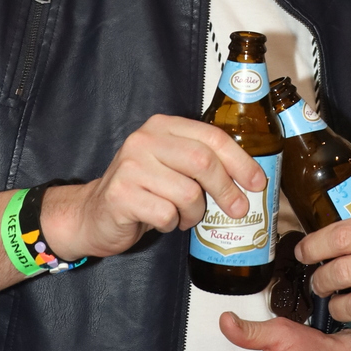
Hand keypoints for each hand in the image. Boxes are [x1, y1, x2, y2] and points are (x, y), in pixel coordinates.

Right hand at [41, 116, 264, 260]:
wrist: (94, 214)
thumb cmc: (141, 191)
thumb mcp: (171, 166)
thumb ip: (201, 162)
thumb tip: (249, 178)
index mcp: (162, 127)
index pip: (211, 137)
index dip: (240, 160)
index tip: (256, 181)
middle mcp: (144, 140)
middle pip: (203, 162)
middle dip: (226, 189)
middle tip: (237, 208)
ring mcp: (130, 166)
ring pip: (187, 193)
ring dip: (194, 213)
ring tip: (186, 217)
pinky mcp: (121, 194)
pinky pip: (166, 214)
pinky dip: (172, 224)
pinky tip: (163, 221)